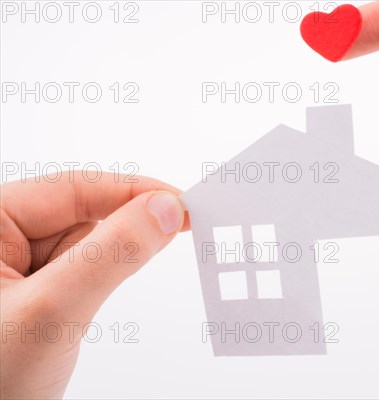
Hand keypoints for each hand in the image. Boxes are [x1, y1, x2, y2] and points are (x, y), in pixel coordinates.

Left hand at [0, 173, 186, 398]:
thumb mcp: (52, 310)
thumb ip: (112, 254)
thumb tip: (166, 209)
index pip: (75, 188)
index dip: (135, 192)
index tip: (184, 205)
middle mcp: (1, 236)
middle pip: (83, 214)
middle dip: (124, 231)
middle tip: (178, 237)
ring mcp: (16, 265)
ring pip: (87, 244)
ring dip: (110, 264)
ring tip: (88, 302)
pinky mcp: (34, 290)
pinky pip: (81, 269)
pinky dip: (102, 279)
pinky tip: (88, 305)